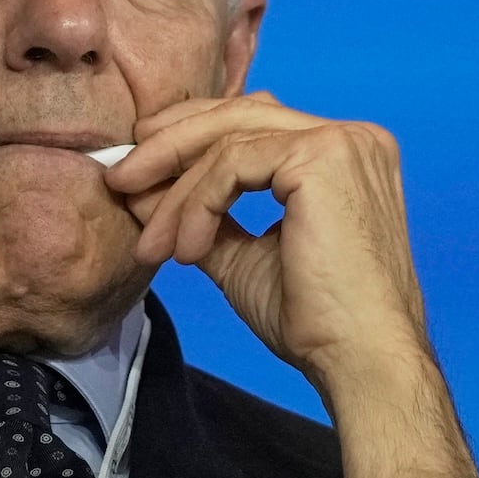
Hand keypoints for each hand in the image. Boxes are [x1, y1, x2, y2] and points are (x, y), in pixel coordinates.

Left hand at [104, 91, 478, 477]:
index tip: (138, 172)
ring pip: (228, 139)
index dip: (187, 139)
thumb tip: (139, 189)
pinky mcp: (324, 156)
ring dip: (177, 191)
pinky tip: (187, 250)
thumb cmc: (313, 319)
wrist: (359, 360)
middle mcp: (349, 136)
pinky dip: (198, 203)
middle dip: (168, 147)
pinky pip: (233, 163)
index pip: (250, 123)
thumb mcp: (241, 254)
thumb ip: (200, 214)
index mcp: (339, 154)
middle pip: (235, 117)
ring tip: (152, 242)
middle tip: (119, 179)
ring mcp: (342, 141)